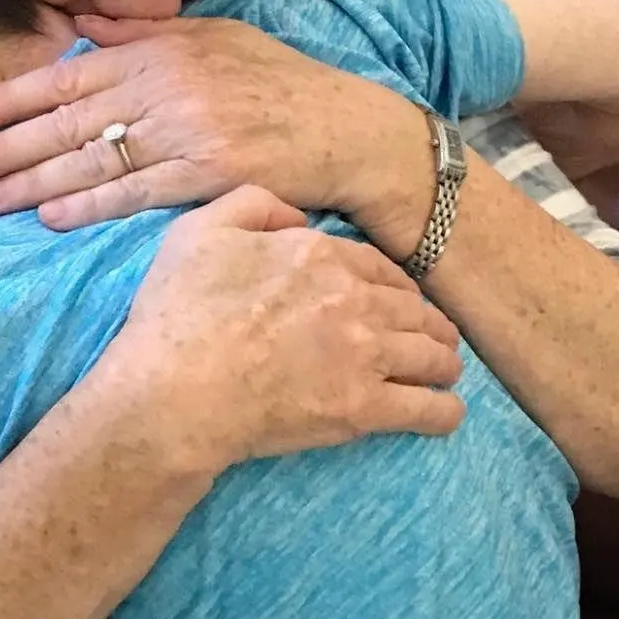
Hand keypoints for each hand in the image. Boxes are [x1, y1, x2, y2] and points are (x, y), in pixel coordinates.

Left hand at [0, 16, 417, 231]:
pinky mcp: (206, 176)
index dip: (10, 96)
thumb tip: (80, 25)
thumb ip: (143, 32)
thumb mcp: (214, 38)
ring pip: (90, 161)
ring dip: (30, 183)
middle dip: (2, 145)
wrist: (348, 128)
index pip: (68, 76)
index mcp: (159, 52)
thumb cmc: (280, 83)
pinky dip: (88, 207)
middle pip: (66, 121)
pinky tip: (48, 218)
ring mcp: (184, 133)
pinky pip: (134, 194)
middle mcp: (164, 88)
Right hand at [104, 187, 465, 470]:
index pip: (378, 266)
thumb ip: (252, 205)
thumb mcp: (197, 231)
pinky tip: (445, 412)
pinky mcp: (363, 409)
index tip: (393, 300)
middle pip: (414, 308)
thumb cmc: (176, 314)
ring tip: (442, 372)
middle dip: (426, 322)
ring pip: (432, 355)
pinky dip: (444, 410)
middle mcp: (352, 298)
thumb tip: (298, 220)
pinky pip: (429, 409)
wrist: (173, 392)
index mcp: (318, 254)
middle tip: (427, 337)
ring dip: (443, 362)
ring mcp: (364, 355)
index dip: (391, 285)